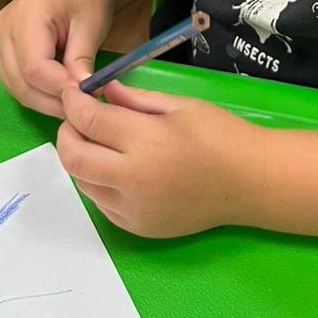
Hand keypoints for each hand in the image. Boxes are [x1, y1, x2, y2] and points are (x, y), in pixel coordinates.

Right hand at [0, 0, 114, 118]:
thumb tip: (79, 96)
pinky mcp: (1, 50)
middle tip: (80, 109)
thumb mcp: (92, 27)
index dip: (58, 89)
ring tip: (71, 104)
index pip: (34, 67)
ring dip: (43, 101)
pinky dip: (36, 94)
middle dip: (50, 100)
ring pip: (14, 86)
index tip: (84, 99)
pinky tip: (58, 96)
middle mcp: (3, 27)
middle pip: (19, 80)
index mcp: (26, 15)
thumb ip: (81, 61)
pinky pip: (14, 81)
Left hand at [57, 81, 252, 237]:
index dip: (73, 103)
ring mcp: (133, 209)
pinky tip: (119, 168)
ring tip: (101, 143)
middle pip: (73, 157)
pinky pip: (102, 203)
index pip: (89, 121)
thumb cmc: (221, 135)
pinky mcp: (137, 227)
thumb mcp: (179, 105)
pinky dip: (100, 183)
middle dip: (67, 134)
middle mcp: (133, 180)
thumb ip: (135, 99)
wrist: (250, 182)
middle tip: (78, 120)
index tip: (72, 92)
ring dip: (82, 159)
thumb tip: (101, 90)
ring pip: (83, 183)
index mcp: (146, 142)